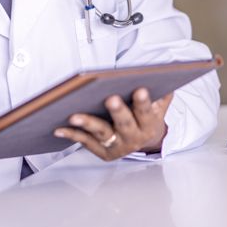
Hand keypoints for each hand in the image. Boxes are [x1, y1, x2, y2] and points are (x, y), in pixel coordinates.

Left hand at [53, 88, 172, 160]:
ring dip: (88, 124)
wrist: (143, 141)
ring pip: (102, 133)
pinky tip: (59, 128)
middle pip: (124, 124)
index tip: (140, 89)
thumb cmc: (146, 116)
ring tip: (74, 115)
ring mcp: (118, 146)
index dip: (143, 102)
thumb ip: (162, 93)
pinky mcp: (103, 152)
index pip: (147, 112)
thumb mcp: (158, 106)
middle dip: (118, 111)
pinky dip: (72, 134)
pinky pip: (85, 141)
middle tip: (111, 98)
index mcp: (149, 124)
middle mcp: (134, 138)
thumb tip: (168, 75)